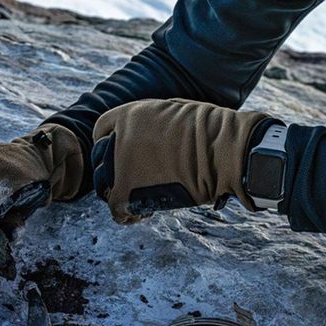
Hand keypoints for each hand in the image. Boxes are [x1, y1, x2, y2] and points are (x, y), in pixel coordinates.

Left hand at [90, 98, 272, 223]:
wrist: (224, 151)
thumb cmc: (212, 132)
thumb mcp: (176, 111)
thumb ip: (153, 123)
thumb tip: (154, 136)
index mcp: (131, 114)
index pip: (103, 130)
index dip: (109, 144)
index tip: (120, 155)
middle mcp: (120, 136)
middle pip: (102, 160)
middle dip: (113, 171)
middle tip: (133, 182)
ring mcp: (121, 162)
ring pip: (106, 185)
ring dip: (119, 194)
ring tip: (139, 202)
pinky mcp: (127, 188)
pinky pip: (116, 207)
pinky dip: (125, 214)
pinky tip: (141, 214)